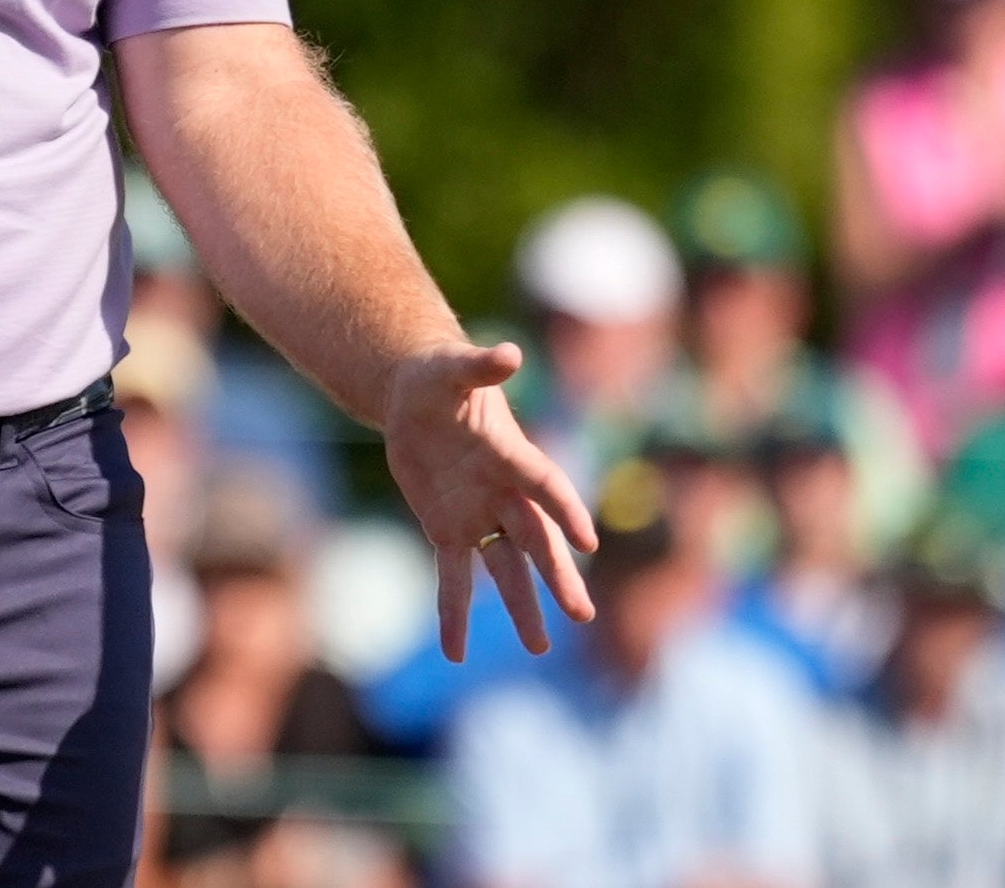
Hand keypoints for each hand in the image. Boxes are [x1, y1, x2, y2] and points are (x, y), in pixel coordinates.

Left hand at [381, 341, 597, 660]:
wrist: (416, 398)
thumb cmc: (439, 377)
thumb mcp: (451, 369)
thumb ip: (480, 366)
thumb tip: (509, 354)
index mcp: (511, 455)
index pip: (546, 486)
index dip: (566, 510)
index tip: (588, 542)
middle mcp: (503, 492)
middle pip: (535, 540)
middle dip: (556, 576)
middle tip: (582, 614)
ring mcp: (478, 515)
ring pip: (506, 568)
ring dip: (522, 605)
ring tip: (540, 647)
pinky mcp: (447, 529)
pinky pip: (454, 576)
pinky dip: (453, 611)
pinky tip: (455, 650)